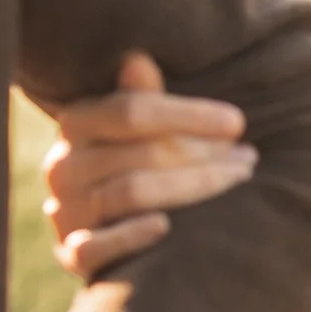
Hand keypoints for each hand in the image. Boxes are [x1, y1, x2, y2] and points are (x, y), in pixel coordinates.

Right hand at [42, 52, 256, 279]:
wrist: (111, 227)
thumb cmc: (138, 160)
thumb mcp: (140, 128)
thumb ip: (143, 98)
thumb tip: (137, 58)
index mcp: (77, 122)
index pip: (131, 110)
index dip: (188, 115)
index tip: (237, 123)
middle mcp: (63, 165)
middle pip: (141, 153)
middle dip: (203, 155)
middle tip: (248, 159)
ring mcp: (64, 210)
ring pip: (129, 192)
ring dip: (191, 188)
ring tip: (236, 182)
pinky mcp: (69, 253)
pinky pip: (94, 247)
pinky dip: (131, 235)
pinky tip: (167, 227)